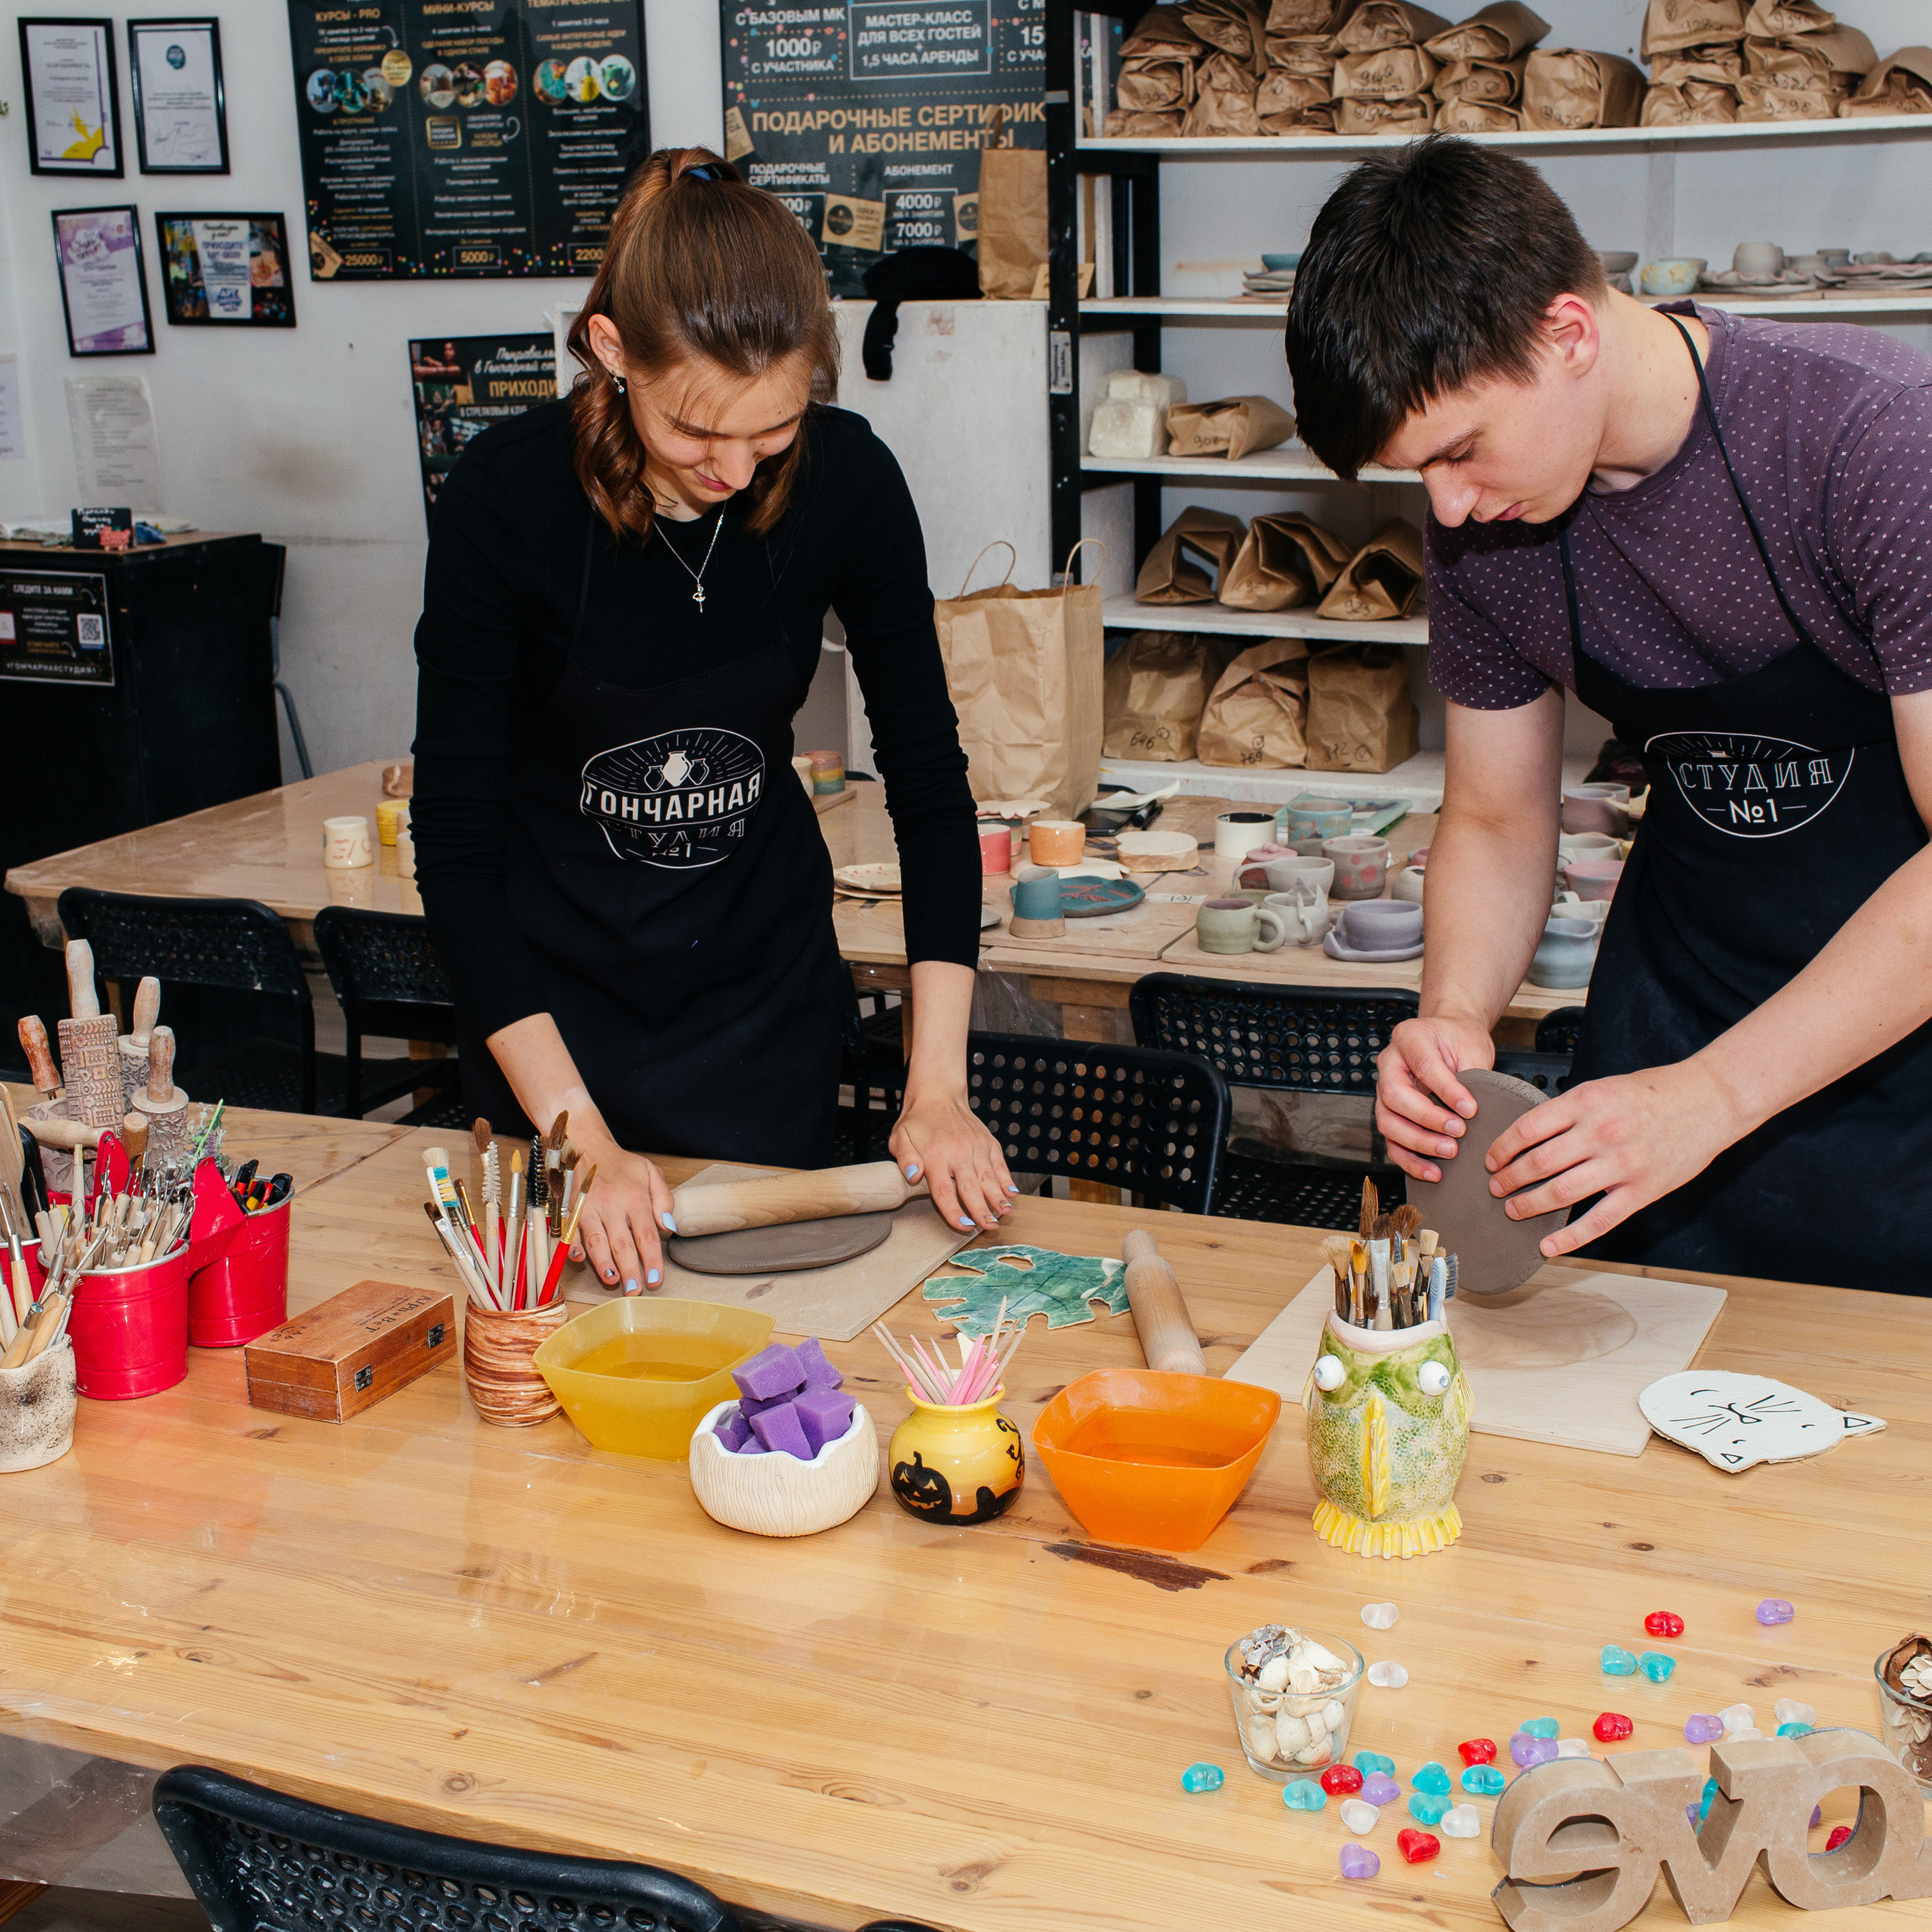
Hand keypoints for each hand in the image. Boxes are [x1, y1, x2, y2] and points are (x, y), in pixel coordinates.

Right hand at [569, 1136, 675, 1291]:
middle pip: (622, 1242)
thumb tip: (669, 1226)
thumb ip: (664, 1199)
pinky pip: (571, 1231)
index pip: (647, 1235)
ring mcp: (589, 1207)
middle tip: (635, 1290)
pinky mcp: (571, 1209)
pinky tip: (579, 1260)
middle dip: (630, 1269)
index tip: (656, 1280)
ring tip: (613, 1281)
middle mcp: (612, 1204)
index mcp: (635, 1198)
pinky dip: (573, 1246)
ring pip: (596, 1240)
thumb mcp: (651, 1172)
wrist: (589, 1146)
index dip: (652, 1259)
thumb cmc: (622, 1165)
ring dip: (603, 1263)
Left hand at [890, 1081, 1016, 1233]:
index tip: (963, 1226)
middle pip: (971, 1187)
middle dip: (982, 1209)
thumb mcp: (900, 1138)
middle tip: (990, 1227)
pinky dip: (1006, 1179)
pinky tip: (1011, 1194)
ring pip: (989, 1177)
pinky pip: (999, 1164)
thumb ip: (905, 1159)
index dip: (954, 1211)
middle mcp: (958, 1152)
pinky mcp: (988, 1142)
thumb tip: (914, 1177)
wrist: (939, 1095)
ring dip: (998, 1197)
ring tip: (1004, 1214)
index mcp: (935, 1156)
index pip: (944, 1190)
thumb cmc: (917, 1121)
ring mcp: (976, 1146)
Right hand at [1375, 1015, 1495, 1181]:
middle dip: (1427, 1119)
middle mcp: (1389, 1063)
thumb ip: (1472, 1075)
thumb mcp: (1472, 1047)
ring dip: (1417, 1142)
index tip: (1471, 1109)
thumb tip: (1471, 1113)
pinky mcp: (1390, 1113)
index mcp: (1409, 1038)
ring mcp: (1384, 1089)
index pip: (1424, 1066)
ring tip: (1449, 1152)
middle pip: (1394, 1096)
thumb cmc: (1460, 1040)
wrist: (1450, 1037)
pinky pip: (1391, 1141)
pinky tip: (1433, 1172)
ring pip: (1387, 1122)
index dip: (1447, 1091)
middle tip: (1458, 1132)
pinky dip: (1410, 1161)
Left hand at [1484, 1059, 1741, 1258]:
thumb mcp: (1602, 1087)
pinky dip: (1569, 1237)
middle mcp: (1599, 1133)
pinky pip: (1599, 1221)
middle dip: (1509, 1179)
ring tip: (1512, 1209)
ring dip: (1529, 1204)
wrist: (1708, 1099)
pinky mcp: (1642, 1190)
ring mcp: (1621, 1164)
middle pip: (1538, 1163)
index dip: (1502, 1148)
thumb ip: (1568, 1109)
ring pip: (1561, 1193)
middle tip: (1494, 1187)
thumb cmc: (1654, 1091)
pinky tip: (1548, 1245)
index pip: (1527, 1129)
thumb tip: (1530, 1133)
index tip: (1491, 1159)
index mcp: (1585, 1102)